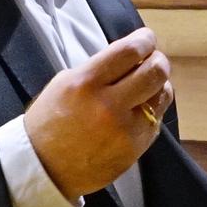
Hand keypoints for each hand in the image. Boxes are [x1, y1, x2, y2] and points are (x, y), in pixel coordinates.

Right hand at [24, 27, 172, 201]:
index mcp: (85, 83)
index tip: (146, 39)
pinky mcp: (135, 148)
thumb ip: (99, 69)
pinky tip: (141, 107)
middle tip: (152, 59)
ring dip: (159, 84)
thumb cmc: (50, 121)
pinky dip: (153, 108)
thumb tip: (132, 56)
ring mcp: (125, 129)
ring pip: (162, 95)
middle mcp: (108, 105)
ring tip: (148, 84)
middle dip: (158, 60)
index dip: (145, 40)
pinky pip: (156, 119)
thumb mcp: (64, 83)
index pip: (130, 51)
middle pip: (155, 71)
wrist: (44, 167)